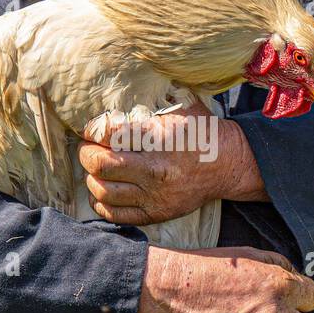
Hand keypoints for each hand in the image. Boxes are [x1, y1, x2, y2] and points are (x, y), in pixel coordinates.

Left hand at [78, 101, 267, 224]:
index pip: (110, 135)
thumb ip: (150, 104)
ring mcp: (155, 196)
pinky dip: (101, 202)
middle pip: (101, 165)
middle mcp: (155, 170)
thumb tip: (115, 98)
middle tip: (87, 148)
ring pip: (103, 191)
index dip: (92, 131)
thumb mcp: (179, 108)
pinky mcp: (156, 213)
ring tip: (95, 169)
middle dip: (86, 154)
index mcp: (160, 140)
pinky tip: (102, 190)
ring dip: (91, 178)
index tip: (90, 130)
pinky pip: (115, 214)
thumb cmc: (200, 132)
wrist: (227, 164)